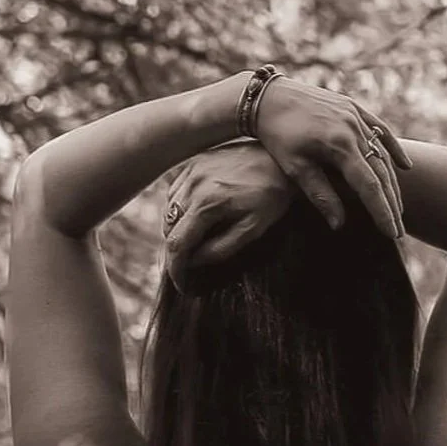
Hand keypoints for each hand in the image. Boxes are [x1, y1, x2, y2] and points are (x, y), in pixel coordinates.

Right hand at [164, 141, 292, 288]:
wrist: (278, 159)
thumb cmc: (272, 195)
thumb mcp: (253, 228)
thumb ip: (222, 247)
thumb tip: (195, 261)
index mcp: (206, 205)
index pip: (178, 245)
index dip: (176, 270)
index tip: (182, 286)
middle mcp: (191, 186)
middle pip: (169, 230)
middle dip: (177, 252)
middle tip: (190, 268)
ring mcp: (189, 172)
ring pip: (168, 212)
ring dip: (176, 232)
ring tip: (194, 245)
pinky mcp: (192, 164)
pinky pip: (175, 193)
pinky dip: (179, 211)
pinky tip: (195, 218)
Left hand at [249, 76, 412, 238]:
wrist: (267, 97)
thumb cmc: (278, 136)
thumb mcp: (296, 168)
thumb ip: (321, 195)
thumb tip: (339, 225)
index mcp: (339, 146)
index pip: (369, 186)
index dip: (382, 212)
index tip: (392, 234)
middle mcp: (354, 129)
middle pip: (382, 173)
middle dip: (392, 204)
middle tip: (399, 231)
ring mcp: (356, 116)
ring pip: (383, 154)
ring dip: (392, 183)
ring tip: (397, 208)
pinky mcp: (353, 108)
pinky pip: (381, 130)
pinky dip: (393, 149)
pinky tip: (405, 167)